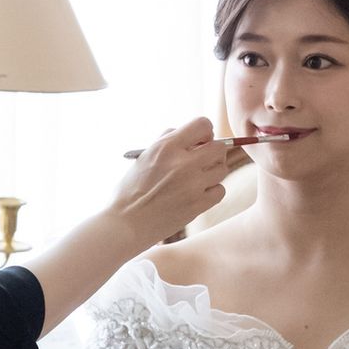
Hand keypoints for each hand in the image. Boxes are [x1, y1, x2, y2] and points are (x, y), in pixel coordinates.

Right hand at [111, 118, 227, 246]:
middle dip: (212, 152)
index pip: (203, 125)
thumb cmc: (131, 190)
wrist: (126, 223)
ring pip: (222, 169)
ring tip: (198, 178)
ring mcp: (192, 185)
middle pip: (218, 148)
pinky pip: (220, 191)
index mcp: (166, 147)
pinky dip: (212, 191)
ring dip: (213, 172)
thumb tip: (190, 135)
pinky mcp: (197, 205)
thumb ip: (167, 141)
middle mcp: (182, 163)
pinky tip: (199, 193)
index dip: (205, 132)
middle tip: (202, 160)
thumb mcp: (144, 157)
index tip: (200, 141)